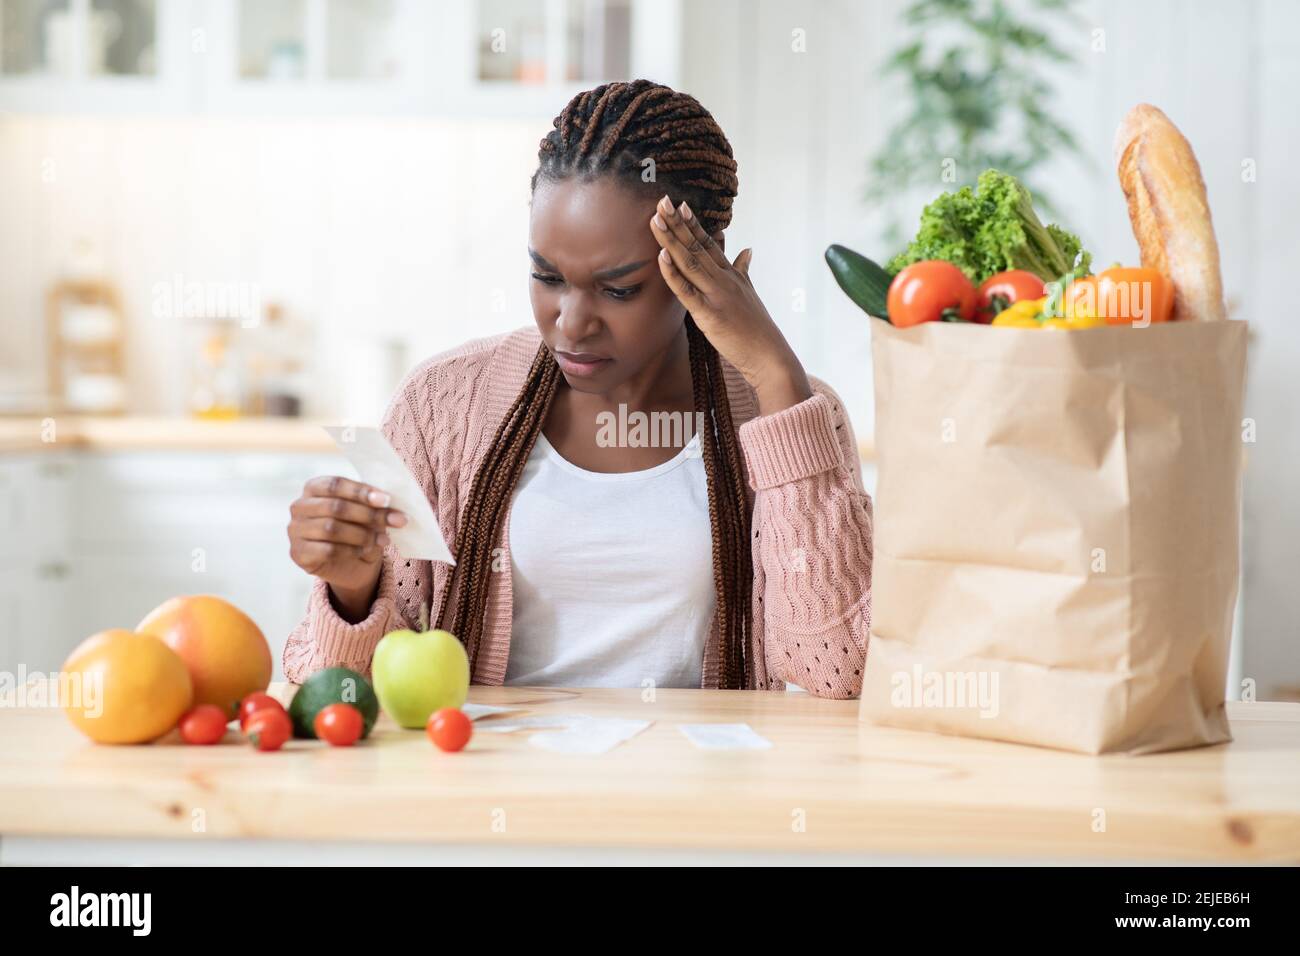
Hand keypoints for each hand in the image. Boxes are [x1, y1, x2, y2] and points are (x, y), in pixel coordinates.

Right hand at [287, 476, 406, 621]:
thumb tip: (387, 501)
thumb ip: (373, 503)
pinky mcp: (298, 553)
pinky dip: (351, 550)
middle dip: (369, 514)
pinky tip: (366, 551)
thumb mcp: (367, 512)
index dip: (360, 492)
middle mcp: (300, 506)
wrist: (349, 563)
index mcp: (314, 487)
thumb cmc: (357, 528)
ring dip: (363, 534)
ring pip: (331, 529)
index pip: (335, 484)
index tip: (386, 500)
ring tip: (383, 539)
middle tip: (396, 521)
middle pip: (335, 507)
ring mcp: (295, 530)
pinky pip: (327, 550)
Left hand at [650, 194, 812, 414]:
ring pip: (689, 261)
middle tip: (662, 201)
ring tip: (656, 218)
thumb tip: (747, 249)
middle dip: (677, 223)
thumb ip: (744, 270)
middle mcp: (723, 279)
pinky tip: (661, 256)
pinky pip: (686, 290)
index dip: (693, 224)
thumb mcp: (750, 293)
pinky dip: (673, 272)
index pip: (709, 243)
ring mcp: (716, 294)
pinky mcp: (708, 313)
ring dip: (671, 239)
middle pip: (696, 246)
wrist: (769, 354)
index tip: (680, 204)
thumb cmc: (757, 329)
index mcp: (731, 274)